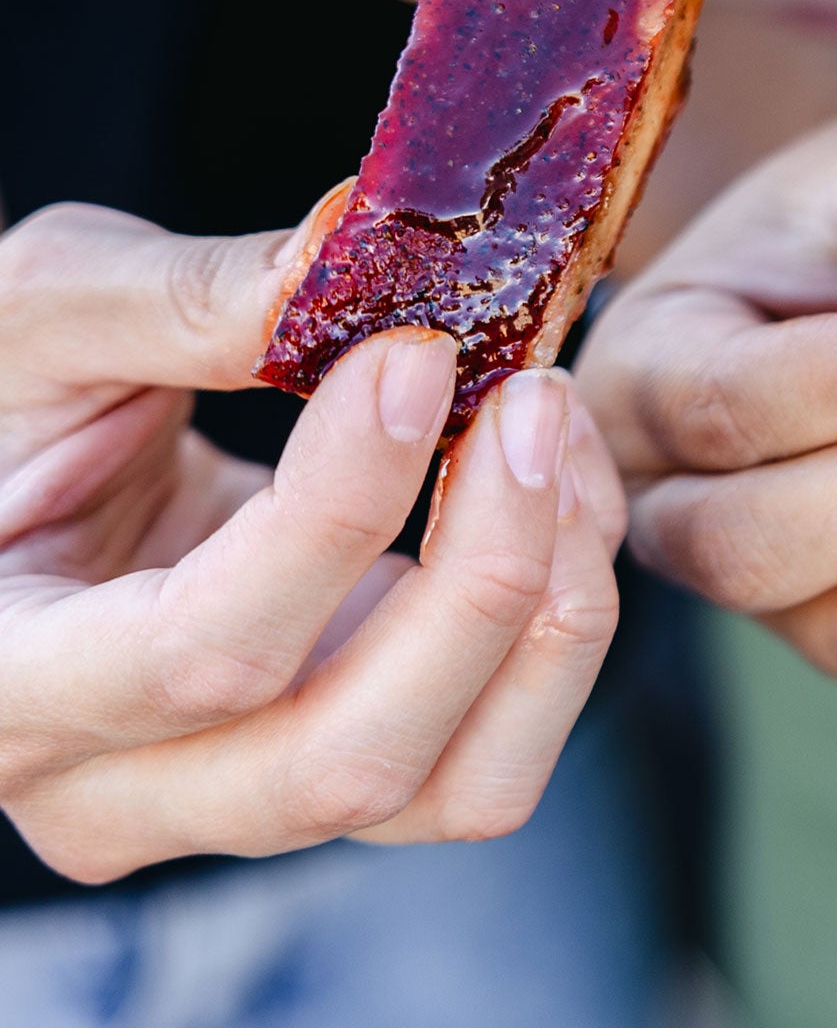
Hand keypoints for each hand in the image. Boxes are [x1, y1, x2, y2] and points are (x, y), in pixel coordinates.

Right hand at [0, 203, 625, 882]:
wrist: (16, 479)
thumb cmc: (3, 402)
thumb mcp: (40, 319)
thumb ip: (184, 297)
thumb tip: (352, 245)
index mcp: (5, 684)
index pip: (204, 652)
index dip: (339, 512)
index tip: (416, 356)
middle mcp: (116, 794)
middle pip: (351, 759)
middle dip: (484, 580)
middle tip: (530, 403)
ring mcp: (246, 806)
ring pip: (458, 789)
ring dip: (554, 617)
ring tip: (559, 443)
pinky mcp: (355, 775)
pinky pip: (499, 755)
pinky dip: (566, 633)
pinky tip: (557, 496)